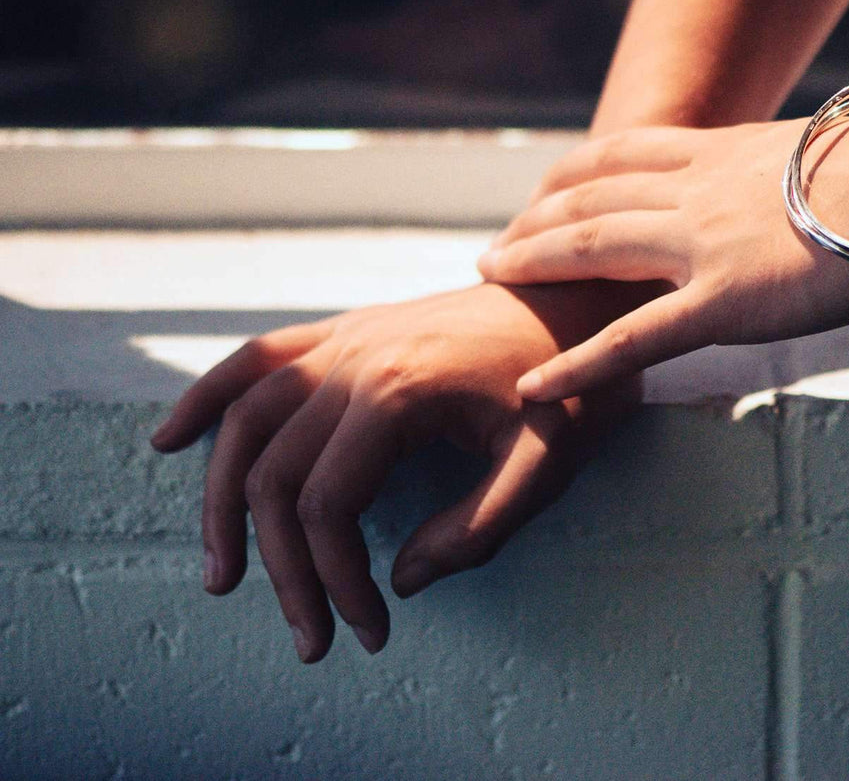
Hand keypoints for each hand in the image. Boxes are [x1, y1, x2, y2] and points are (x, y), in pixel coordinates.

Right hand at [149, 283, 640, 662]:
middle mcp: (356, 356)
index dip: (335, 581)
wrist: (589, 300)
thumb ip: (476, 530)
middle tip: (308, 637)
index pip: (328, 505)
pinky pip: (259, 358)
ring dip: (222, 500)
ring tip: (222, 573)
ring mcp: (348, 336)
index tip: (368, 631)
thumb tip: (398, 581)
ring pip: (248, 421)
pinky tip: (171, 438)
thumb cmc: (577, 384)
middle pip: (276, 474)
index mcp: (400, 390)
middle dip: (283, 567)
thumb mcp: (548, 465)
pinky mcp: (351, 328)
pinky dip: (209, 398)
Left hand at [477, 113, 848, 402]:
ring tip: (489, 280)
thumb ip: (803, 170)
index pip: (623, 153)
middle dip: (534, 221)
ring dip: (532, 265)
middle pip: (589, 197)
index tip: (543, 190)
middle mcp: (698, 190)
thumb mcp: (834, 151)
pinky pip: (631, 340)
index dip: (572, 172)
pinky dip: (576, 365)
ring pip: (592, 248)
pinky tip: (533, 385)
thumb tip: (829, 180)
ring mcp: (703, 246)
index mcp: (725, 152)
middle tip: (496, 247)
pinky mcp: (723, 304)